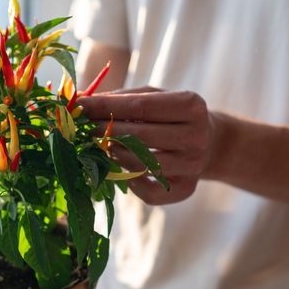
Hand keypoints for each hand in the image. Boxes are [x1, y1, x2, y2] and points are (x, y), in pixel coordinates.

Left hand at [78, 88, 215, 204]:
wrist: (210, 142)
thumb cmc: (173, 115)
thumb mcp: (157, 97)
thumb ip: (124, 98)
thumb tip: (83, 102)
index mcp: (192, 106)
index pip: (140, 106)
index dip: (105, 106)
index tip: (79, 105)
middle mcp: (197, 137)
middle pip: (138, 136)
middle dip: (103, 130)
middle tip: (81, 127)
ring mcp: (193, 166)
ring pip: (139, 164)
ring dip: (112, 154)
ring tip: (98, 144)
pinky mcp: (186, 189)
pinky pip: (147, 191)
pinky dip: (128, 181)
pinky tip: (123, 168)